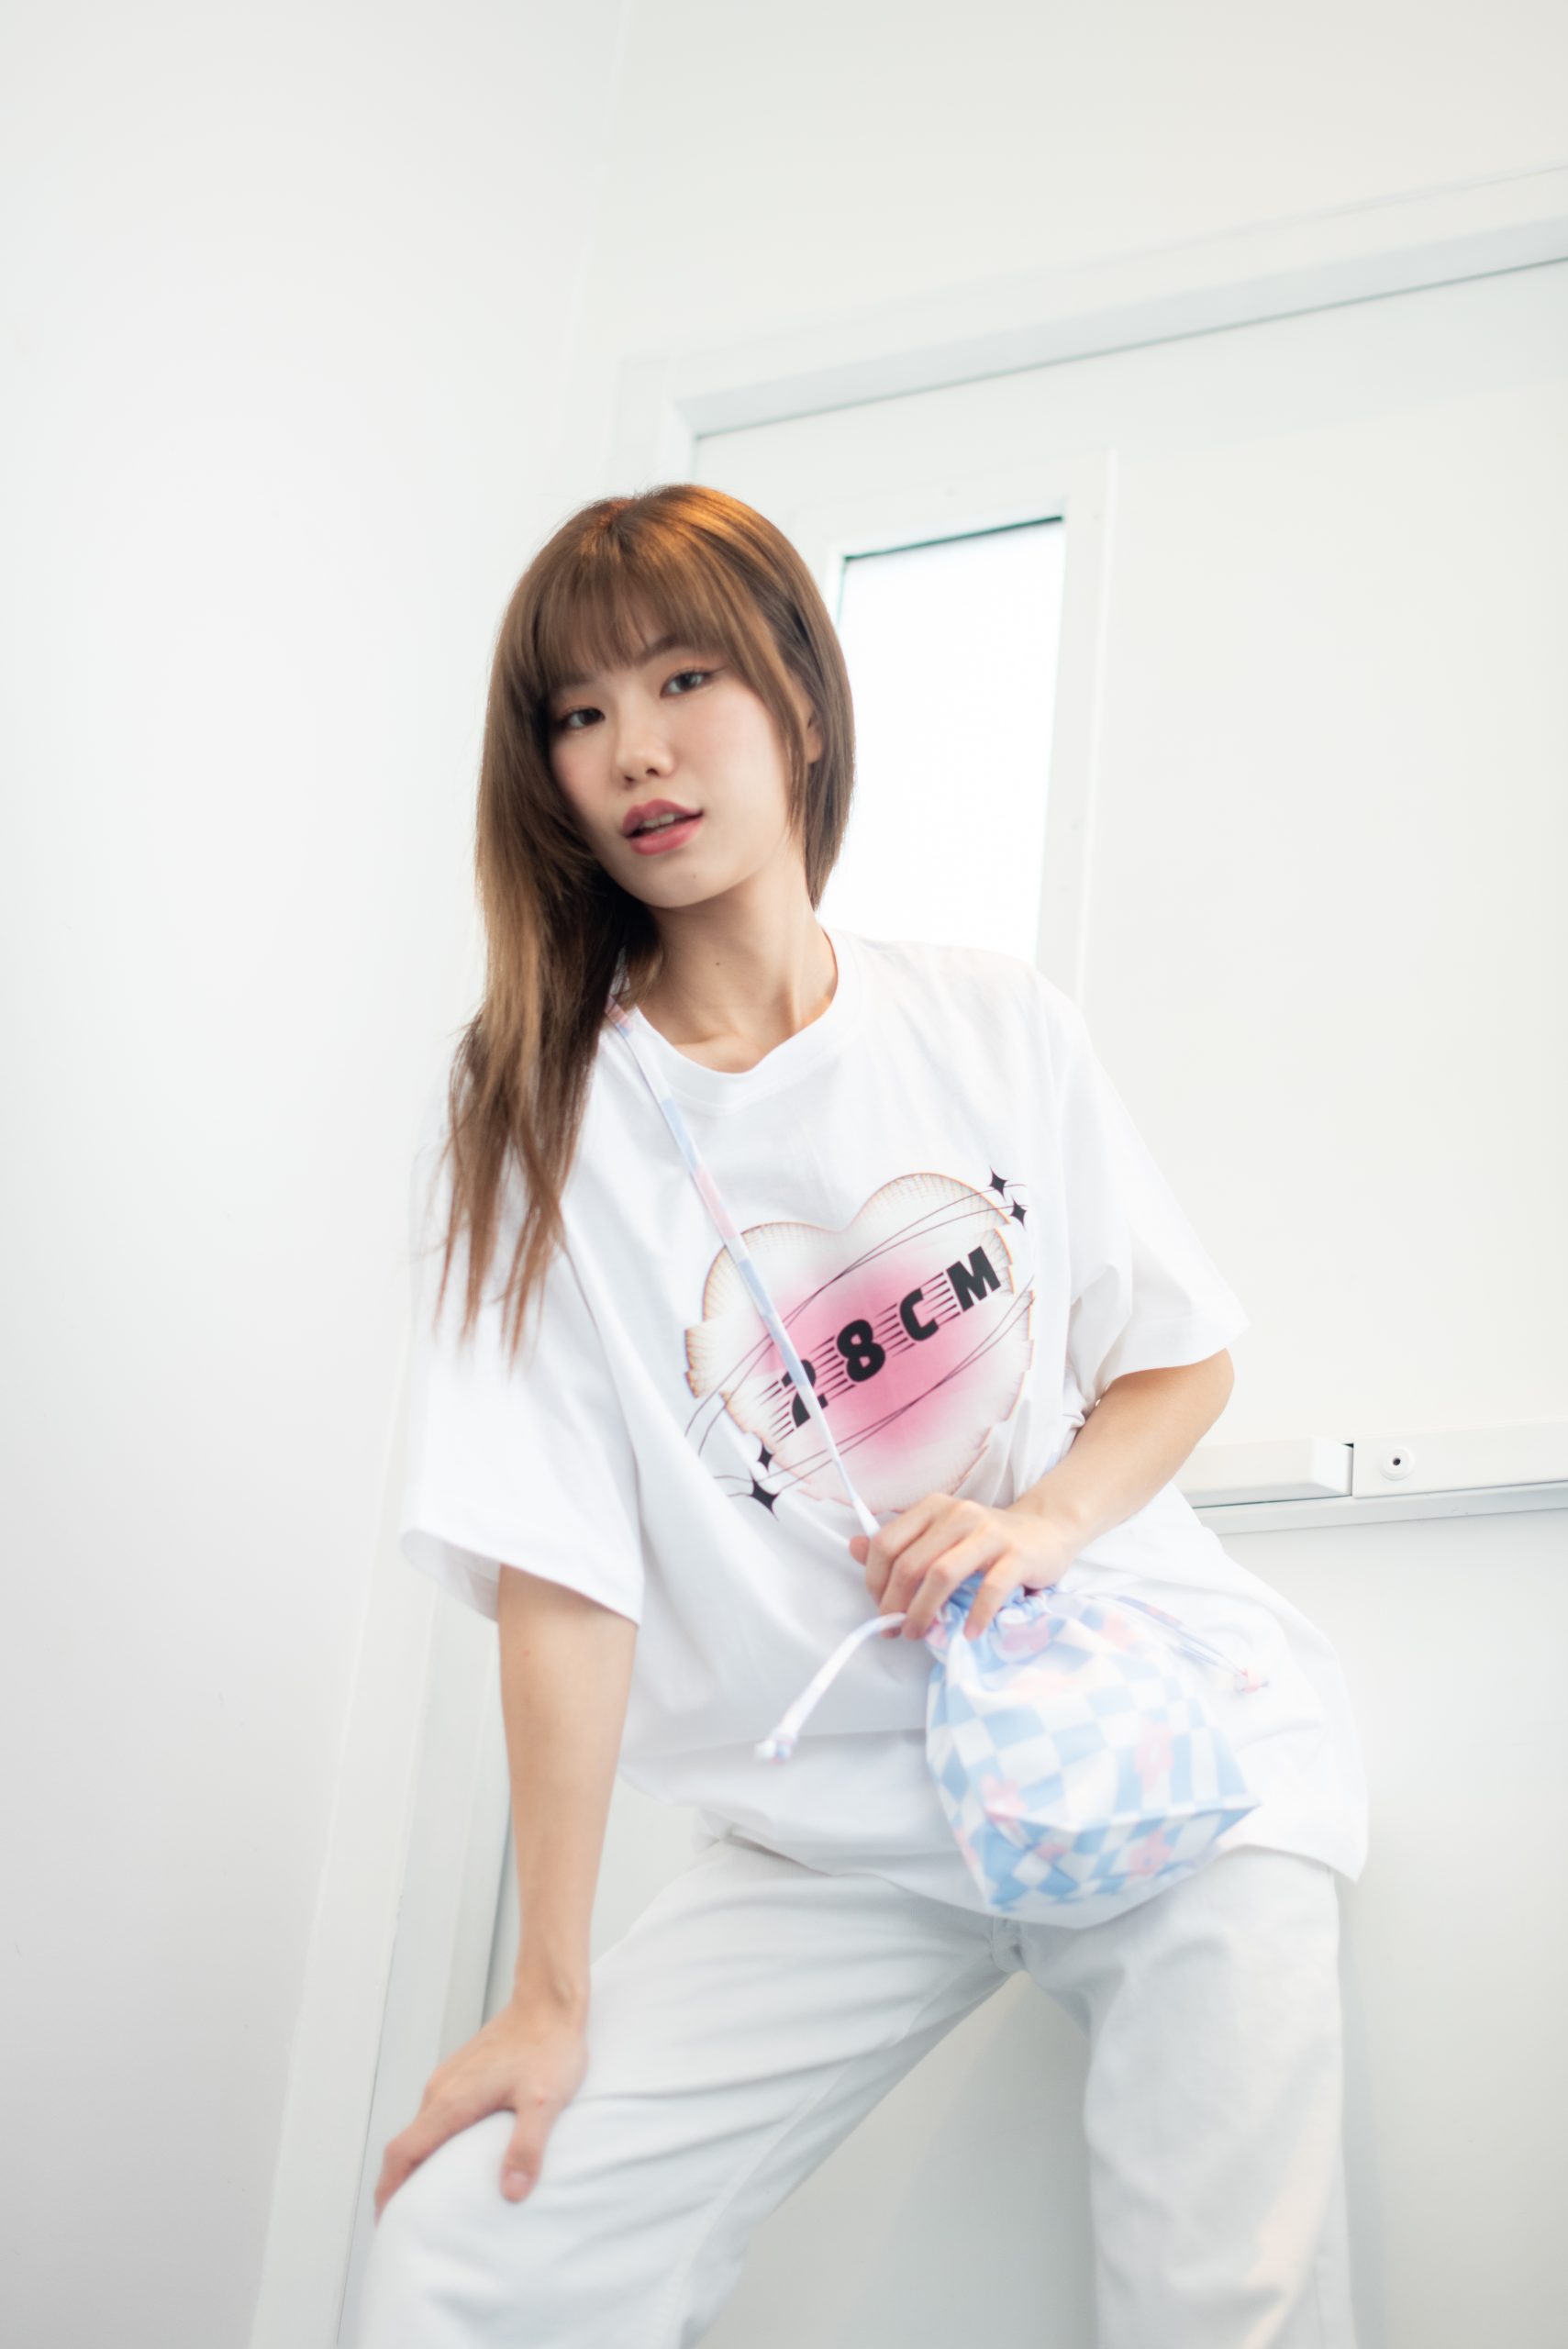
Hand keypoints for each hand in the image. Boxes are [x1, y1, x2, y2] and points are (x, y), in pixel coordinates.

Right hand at [373, 1994, 589, 2222]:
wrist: (549, 2000)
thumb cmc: (549, 2047)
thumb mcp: (545, 2102)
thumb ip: (526, 2148)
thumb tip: (511, 2194)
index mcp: (452, 2101)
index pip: (403, 2153)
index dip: (389, 2190)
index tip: (387, 2221)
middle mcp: (442, 2089)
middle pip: (405, 2145)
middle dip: (399, 2184)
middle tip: (409, 2220)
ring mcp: (450, 2078)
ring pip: (421, 2128)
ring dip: (417, 2162)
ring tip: (431, 2195)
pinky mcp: (463, 2072)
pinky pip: (436, 2113)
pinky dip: (434, 2141)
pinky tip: (456, 2154)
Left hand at [849, 1493, 1080, 1644]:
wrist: (1045, 1532)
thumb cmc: (986, 1541)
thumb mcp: (940, 1537)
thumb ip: (900, 1543)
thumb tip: (854, 1547)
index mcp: (933, 1507)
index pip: (886, 1542)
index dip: (875, 1580)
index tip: (880, 1608)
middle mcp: (957, 1513)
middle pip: (910, 1562)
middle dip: (895, 1603)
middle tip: (896, 1629)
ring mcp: (989, 1532)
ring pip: (942, 1574)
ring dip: (924, 1611)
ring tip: (920, 1634)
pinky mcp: (1017, 1555)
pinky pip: (989, 1588)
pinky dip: (975, 1615)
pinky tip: (968, 1633)